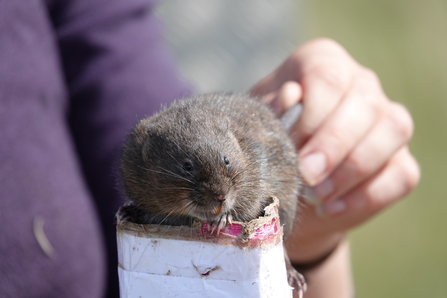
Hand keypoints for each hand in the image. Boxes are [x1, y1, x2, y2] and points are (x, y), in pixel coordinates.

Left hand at [251, 38, 419, 261]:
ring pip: (393, 130)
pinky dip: (365, 197)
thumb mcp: (259, 126)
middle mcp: (361, 84)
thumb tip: (292, 98)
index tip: (291, 147)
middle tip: (306, 176)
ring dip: (352, 169)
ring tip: (316, 195)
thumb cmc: (268, 142)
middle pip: (364, 102)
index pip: (328, 78)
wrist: (283, 183)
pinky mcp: (400, 161)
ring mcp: (387, 121)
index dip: (311, 116)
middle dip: (334, 145)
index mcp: (322, 63)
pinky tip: (330, 208)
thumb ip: (271, 112)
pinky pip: (401, 174)